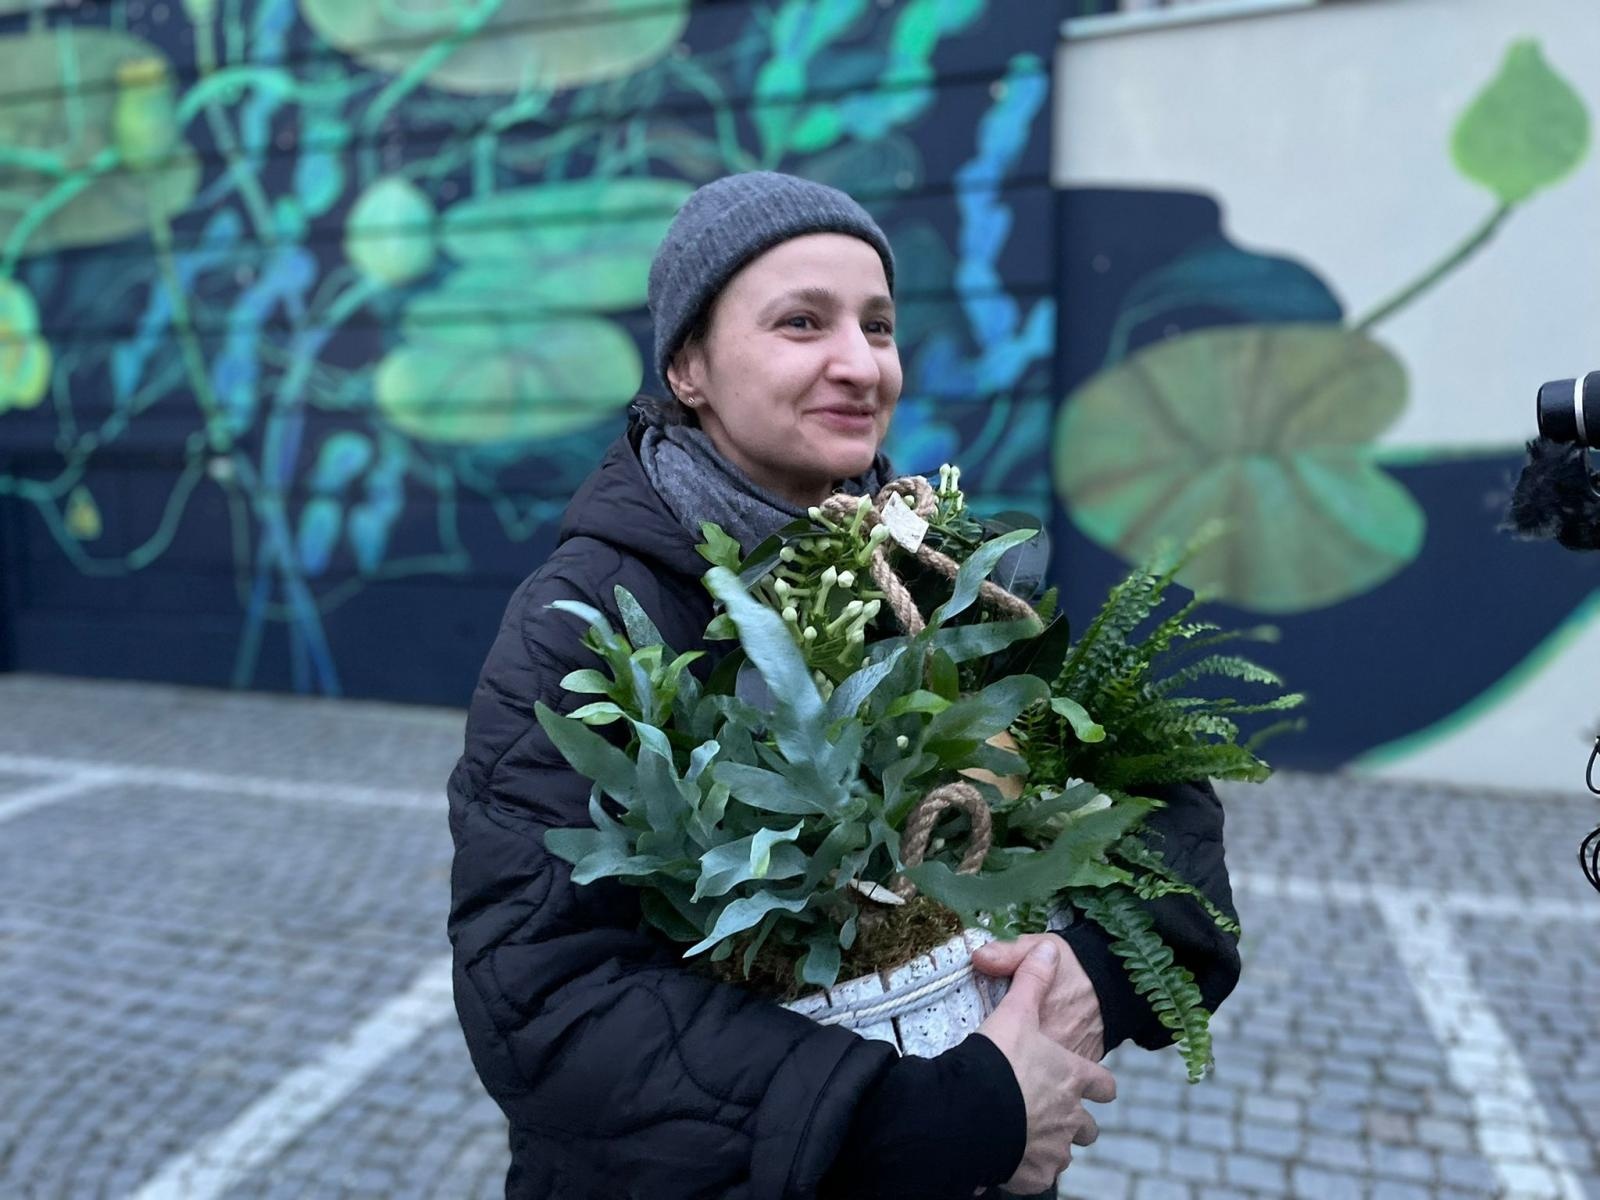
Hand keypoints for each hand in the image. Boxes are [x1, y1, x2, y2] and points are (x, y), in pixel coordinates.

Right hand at [972, 940, 1116, 1195]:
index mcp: (1073, 1078)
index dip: (1099, 1086)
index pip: (1104, 1086)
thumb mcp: (1017, 1010)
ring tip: (1028, 1136)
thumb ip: (1033, 977)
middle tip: (1054, 1114)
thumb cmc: (1000, 1060)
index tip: (1095, 1086)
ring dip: (1052, 1146)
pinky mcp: (1033, 1175)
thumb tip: (1049, 946)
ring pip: (1064, 1154)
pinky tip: (1010, 1159)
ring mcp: (1053, 1149)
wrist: (974, 1111)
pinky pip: (1038, 1177)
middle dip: (1077, 1124)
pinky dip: (1027, 1169)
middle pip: (1088, 1128)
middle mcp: (1071, 1117)